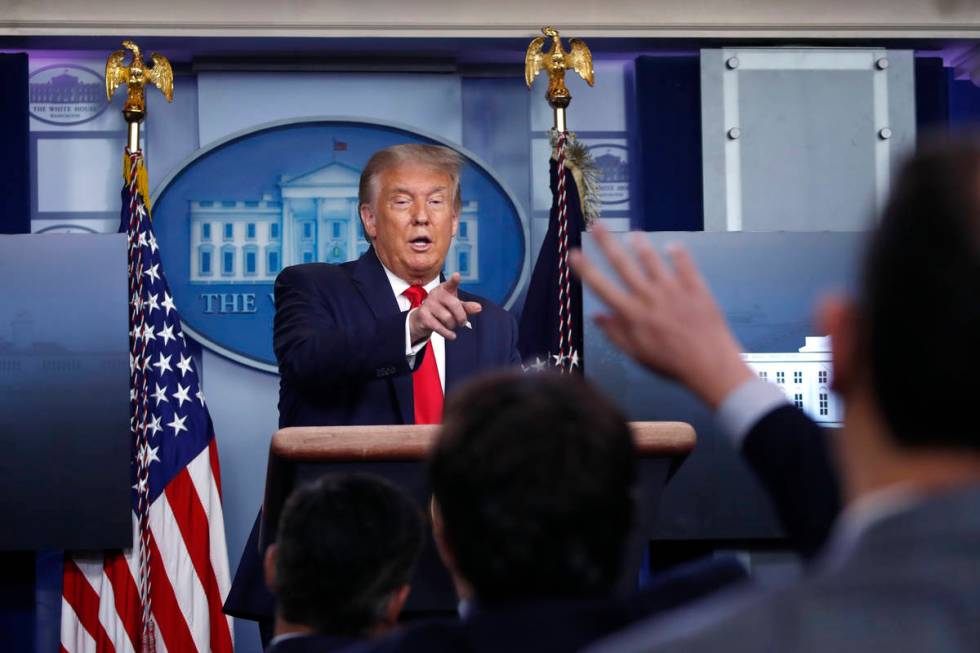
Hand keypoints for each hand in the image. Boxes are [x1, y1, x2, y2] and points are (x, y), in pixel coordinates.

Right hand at [409, 273, 482, 343]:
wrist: (422, 318)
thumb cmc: (442, 309)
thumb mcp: (455, 306)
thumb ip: (467, 307)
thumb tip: (479, 308)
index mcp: (445, 289)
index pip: (451, 284)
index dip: (454, 280)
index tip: (457, 276)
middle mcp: (436, 294)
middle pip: (455, 305)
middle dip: (461, 317)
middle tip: (462, 322)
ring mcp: (428, 304)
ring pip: (448, 318)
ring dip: (452, 326)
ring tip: (450, 325)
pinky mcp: (423, 316)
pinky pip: (439, 327)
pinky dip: (448, 334)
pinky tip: (452, 335)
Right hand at [569, 224, 753, 408]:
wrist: (710, 365)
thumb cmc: (671, 363)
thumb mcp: (637, 355)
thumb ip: (615, 334)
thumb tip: (597, 317)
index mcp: (632, 314)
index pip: (601, 286)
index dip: (585, 269)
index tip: (574, 253)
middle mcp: (649, 297)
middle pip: (623, 264)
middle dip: (607, 243)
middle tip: (596, 225)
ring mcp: (673, 290)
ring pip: (653, 260)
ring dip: (641, 245)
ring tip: (633, 234)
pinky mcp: (695, 288)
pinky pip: (685, 265)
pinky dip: (678, 254)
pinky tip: (673, 246)